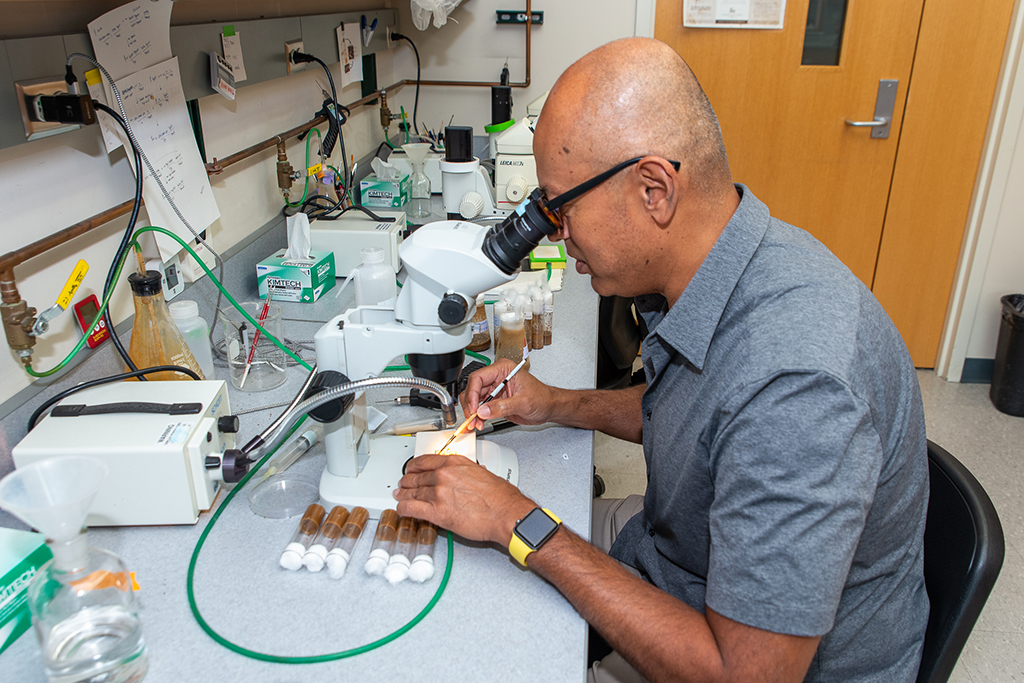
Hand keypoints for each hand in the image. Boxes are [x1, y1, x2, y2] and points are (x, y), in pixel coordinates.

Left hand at [394, 454, 535, 545]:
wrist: (506, 514)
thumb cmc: (501, 497)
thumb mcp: (481, 472)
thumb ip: (465, 472)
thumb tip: (460, 477)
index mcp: (454, 463)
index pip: (425, 461)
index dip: (413, 466)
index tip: (410, 468)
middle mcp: (443, 475)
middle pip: (416, 477)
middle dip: (407, 481)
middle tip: (403, 483)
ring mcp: (438, 494)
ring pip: (412, 492)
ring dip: (403, 494)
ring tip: (400, 496)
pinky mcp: (437, 513)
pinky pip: (411, 509)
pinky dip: (403, 508)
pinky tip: (402, 509)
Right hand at [460, 358, 558, 431]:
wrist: (549, 407)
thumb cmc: (542, 397)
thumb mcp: (523, 402)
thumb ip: (502, 406)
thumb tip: (483, 410)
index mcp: (502, 369)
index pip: (478, 378)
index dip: (472, 394)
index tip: (474, 409)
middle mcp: (496, 378)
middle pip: (472, 389)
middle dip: (470, 406)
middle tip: (472, 420)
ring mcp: (494, 390)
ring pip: (473, 400)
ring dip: (472, 413)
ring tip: (476, 424)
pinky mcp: (494, 401)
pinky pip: (480, 408)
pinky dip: (477, 417)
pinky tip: (478, 424)